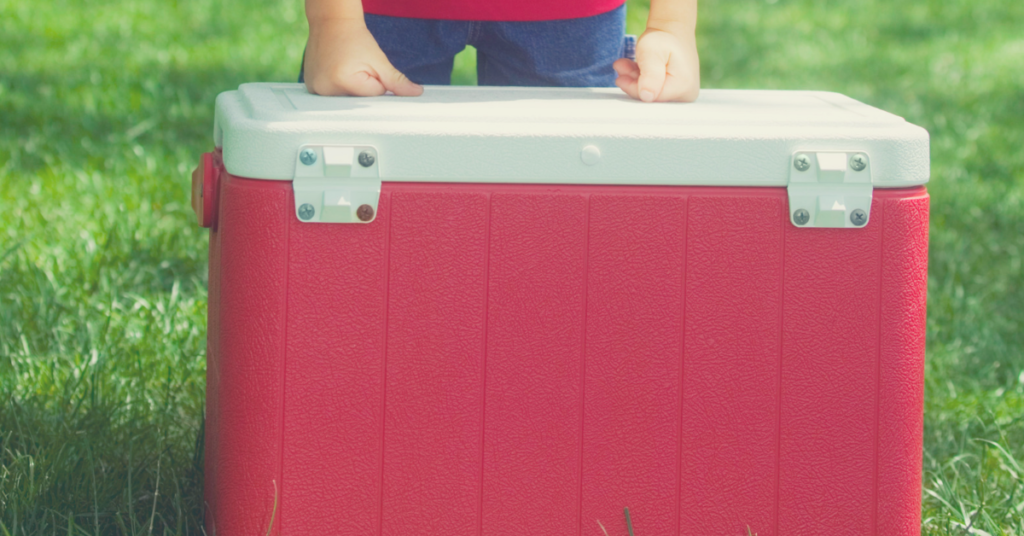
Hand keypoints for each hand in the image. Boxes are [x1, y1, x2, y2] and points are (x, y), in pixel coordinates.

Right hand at [303, 18, 422, 96]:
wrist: (331, 22)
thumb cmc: (355, 38)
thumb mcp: (379, 60)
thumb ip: (397, 81)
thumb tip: (416, 93)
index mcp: (343, 82)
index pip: (373, 98)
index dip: (377, 84)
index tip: (369, 69)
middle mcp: (325, 89)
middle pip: (358, 103)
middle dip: (364, 89)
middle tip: (355, 67)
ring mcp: (315, 90)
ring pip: (345, 102)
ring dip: (350, 90)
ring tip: (344, 68)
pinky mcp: (310, 88)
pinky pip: (332, 97)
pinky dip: (338, 88)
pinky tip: (336, 72)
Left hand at [613, 26, 699, 102]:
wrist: (673, 30)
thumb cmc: (663, 38)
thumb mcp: (652, 52)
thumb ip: (650, 75)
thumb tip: (647, 97)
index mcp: (684, 87)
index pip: (652, 98)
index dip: (633, 88)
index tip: (620, 76)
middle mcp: (687, 94)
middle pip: (651, 97)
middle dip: (633, 83)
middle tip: (620, 67)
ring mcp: (683, 94)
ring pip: (650, 93)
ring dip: (634, 80)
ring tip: (623, 65)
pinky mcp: (676, 91)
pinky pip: (654, 90)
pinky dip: (641, 80)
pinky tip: (633, 68)